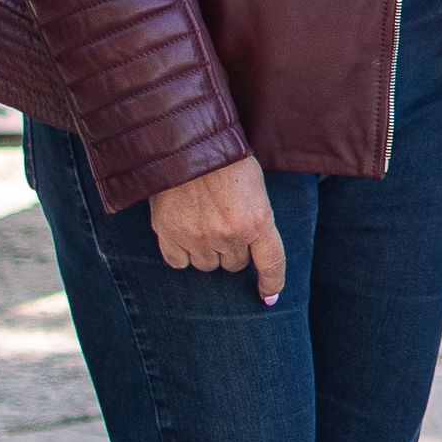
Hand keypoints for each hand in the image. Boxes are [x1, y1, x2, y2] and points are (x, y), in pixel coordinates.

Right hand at [146, 156, 287, 303]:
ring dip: (207, 252)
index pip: (272, 263)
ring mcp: (198, 239)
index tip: (269, 297)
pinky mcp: (169, 237)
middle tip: (223, 223)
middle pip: (234, 265)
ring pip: (206, 266)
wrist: (187, 144)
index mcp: (259, 220)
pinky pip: (178, 263)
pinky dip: (181, 254)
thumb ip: (255, 217)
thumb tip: (252, 244)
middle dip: (232, 250)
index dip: (272, 283)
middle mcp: (230, 236)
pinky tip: (182, 233)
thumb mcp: (255, 187)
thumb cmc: (226, 159)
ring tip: (202, 221)